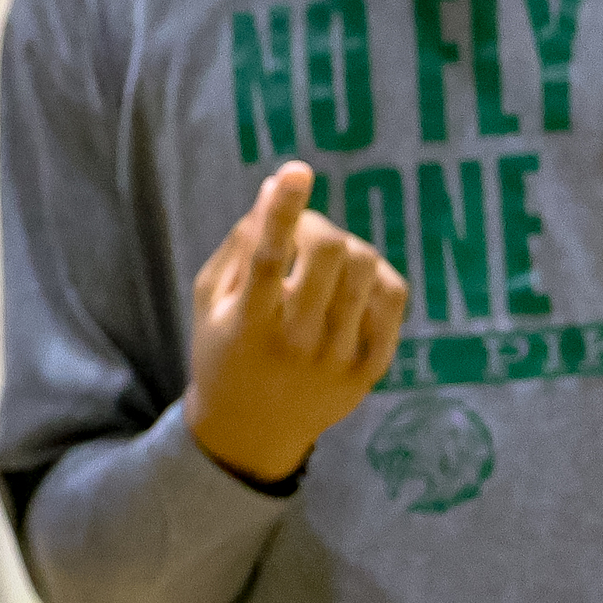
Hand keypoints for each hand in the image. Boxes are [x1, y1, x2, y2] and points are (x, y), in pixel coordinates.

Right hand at [185, 161, 406, 482]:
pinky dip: (376, 275)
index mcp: (246, 325)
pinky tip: (354, 282)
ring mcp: (337, 359)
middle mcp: (295, 343)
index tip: (296, 170)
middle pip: (327, 255)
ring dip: (346, 247)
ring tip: (327, 261)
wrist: (251, 431)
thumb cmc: (224, 350)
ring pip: (365, 270)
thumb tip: (276, 189)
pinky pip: (392, 298)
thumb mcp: (210, 300)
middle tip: (303, 233)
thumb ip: (241, 246)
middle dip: (317, 225)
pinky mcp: (370, 369)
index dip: (283, 209)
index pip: (268, 258)